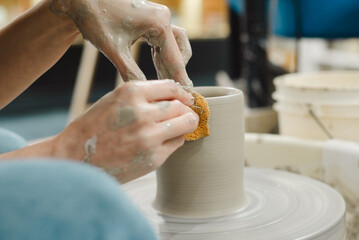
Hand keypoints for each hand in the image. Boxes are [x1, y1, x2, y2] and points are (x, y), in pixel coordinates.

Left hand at [51, 0, 192, 86]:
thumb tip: (144, 91)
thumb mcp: (113, 49)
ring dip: (171, 62)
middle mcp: (163, 18)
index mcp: (159, 24)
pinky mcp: (152, 19)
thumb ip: (130, 72)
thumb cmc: (96, 19)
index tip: (188, 94)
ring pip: (174, 44)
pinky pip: (164, 40)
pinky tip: (158, 68)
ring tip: (166, 81)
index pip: (175, 58)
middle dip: (177, 70)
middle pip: (180, 50)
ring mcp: (158, 17)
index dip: (180, 78)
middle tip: (176, 90)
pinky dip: (162, 55)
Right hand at [53, 80, 197, 182]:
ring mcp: (149, 137)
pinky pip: (177, 143)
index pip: (171, 87)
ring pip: (186, 124)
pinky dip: (174, 140)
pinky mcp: (153, 158)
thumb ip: (143, 96)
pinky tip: (162, 141)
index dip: (182, 94)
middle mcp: (142, 113)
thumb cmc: (93, 127)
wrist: (74, 158)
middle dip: (186, 110)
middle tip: (183, 114)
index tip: (185, 99)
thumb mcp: (114, 100)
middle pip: (182, 106)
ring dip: (185, 124)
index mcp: (131, 93)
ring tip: (176, 127)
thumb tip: (176, 97)